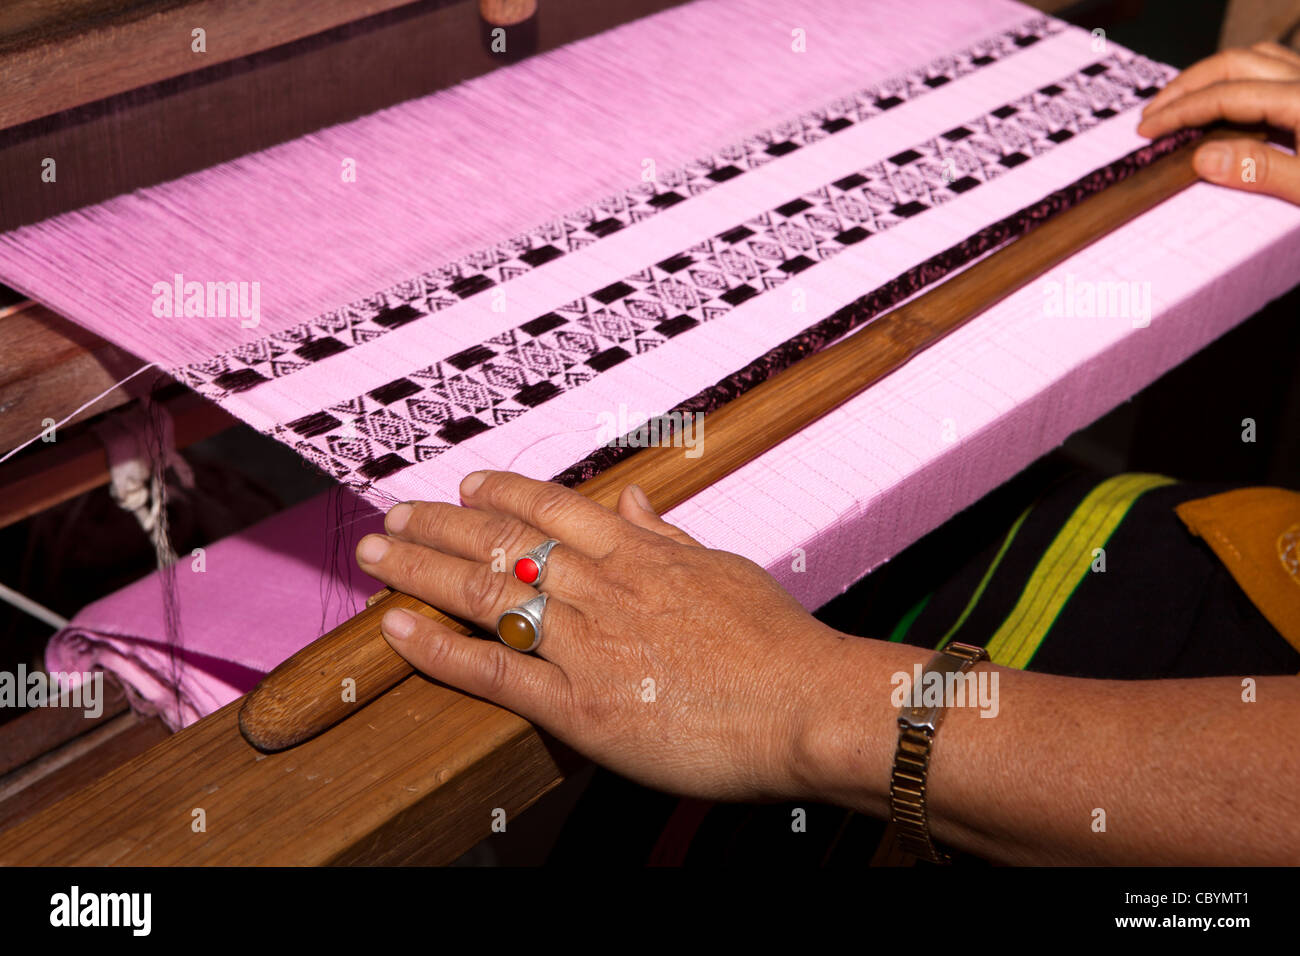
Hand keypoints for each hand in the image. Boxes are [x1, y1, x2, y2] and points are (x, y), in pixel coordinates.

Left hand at [354, 471, 854, 801]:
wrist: (808, 707)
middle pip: (503, 541)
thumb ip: (670, 538)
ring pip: (485, 592)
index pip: (553, 508)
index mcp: (641, 555)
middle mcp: (604, 587)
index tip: (464, 486)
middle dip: (438, 524)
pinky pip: (494, 669)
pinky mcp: (579, 706)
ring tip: (376, 553)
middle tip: (391, 516)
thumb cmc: (780, 646)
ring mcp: (587, 644)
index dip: (500, 493)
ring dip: (421, 568)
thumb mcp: (726, 571)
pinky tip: (396, 628)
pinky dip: (438, 648)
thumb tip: (632, 503)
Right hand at [1138, 42, 1299, 203]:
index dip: (1179, 111)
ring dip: (1213, 75)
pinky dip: (1242, 77)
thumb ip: (1261, 171)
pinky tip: (1228, 100)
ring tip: (1184, 100)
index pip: (1225, 95)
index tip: (1147, 129)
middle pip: (1234, 63)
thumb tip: (1202, 159)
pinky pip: (1276, 68)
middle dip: (1186, 85)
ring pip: (1256, 58)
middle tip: (1153, 112)